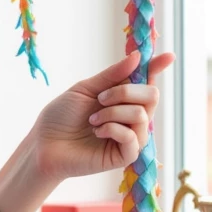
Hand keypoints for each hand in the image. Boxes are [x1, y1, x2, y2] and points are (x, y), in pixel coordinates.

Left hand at [30, 48, 174, 181]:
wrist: (43, 144)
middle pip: (152, 95)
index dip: (157, 67)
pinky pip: (133, 137)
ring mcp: (130, 137)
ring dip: (112, 112)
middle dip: (125, 92)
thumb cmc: (61, 117)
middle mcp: (130, 117)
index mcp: (122, 98)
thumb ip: (112, 75)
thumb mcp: (85, 89)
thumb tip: (138, 57)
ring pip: (141, 115)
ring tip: (92, 121)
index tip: (168, 56)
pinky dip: (113, 129)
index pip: (147, 81)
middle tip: (100, 99)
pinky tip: (97, 132)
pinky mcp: (124, 156)